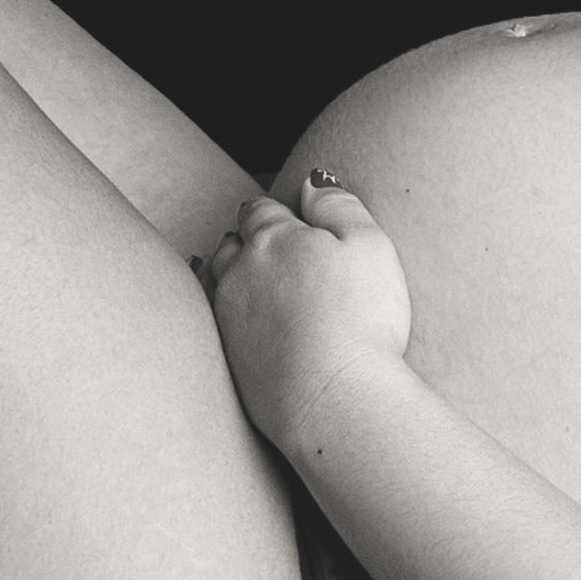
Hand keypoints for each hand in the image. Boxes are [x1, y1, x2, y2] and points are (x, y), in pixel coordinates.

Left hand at [194, 173, 411, 444]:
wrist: (333, 399)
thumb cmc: (361, 319)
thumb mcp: (369, 245)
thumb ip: (338, 205)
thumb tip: (313, 180)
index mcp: (272, 237)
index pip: (260, 210)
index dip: (274, 211)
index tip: (287, 218)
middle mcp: (238, 272)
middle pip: (232, 243)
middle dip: (246, 240)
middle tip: (267, 247)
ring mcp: (226, 318)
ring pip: (215, 281)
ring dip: (226, 273)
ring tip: (237, 272)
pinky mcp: (227, 360)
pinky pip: (211, 323)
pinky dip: (217, 312)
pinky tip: (222, 313)